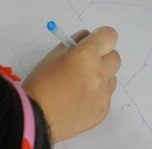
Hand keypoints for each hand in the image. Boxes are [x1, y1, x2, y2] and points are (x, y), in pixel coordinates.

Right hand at [23, 26, 119, 141]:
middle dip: (103, 57)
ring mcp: (103, 93)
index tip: (94, 42)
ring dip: (102, 76)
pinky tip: (79, 99)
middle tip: (86, 64)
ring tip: (80, 85)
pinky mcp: (103, 109)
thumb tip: (88, 38)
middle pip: (115, 57)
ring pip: (112, 77)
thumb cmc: (41, 82)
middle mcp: (98, 73)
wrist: (36, 116)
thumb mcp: (54, 54)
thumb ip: (75, 43)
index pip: (109, 35)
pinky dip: (97, 94)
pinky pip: (106, 95)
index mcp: (85, 55)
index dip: (101, 37)